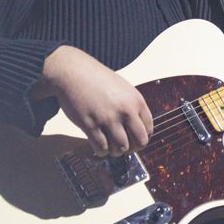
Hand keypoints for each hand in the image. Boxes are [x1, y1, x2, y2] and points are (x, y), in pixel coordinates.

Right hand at [34, 46, 152, 155]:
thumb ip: (132, 106)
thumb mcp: (124, 88)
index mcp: (136, 101)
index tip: (136, 141)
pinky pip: (102, 148)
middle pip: (139, 142)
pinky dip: (102, 151)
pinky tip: (99, 146)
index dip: (143, 138)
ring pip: (121, 148)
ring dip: (116, 151)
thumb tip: (137, 128)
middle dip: (133, 148)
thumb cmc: (97, 79)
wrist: (73, 72)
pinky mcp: (90, 125)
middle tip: (125, 148)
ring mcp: (108, 118)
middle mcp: (125, 110)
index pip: (149, 129)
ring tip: (111, 147)